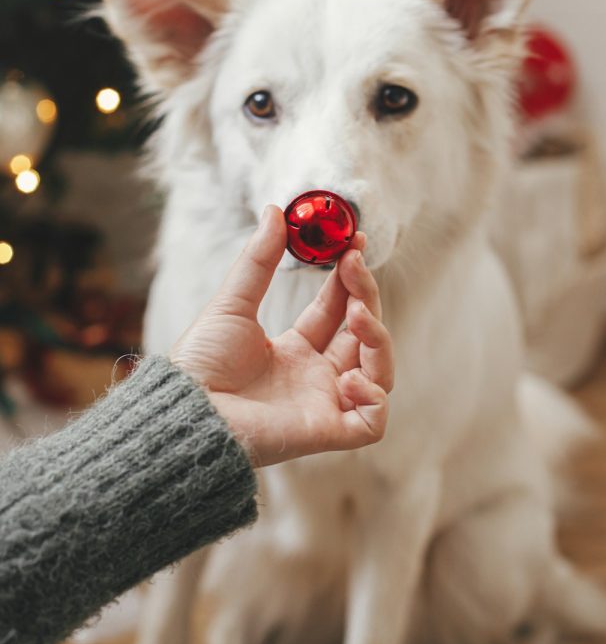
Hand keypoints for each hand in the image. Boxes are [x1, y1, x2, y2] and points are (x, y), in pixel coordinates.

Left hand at [170, 206, 392, 466]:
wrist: (186, 410)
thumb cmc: (201, 363)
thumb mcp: (233, 303)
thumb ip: (259, 260)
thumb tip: (275, 210)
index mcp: (295, 351)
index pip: (338, 311)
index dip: (351, 279)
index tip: (354, 244)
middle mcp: (315, 377)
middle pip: (365, 336)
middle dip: (367, 297)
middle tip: (353, 265)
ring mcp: (324, 404)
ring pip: (380, 373)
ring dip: (379, 339)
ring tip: (357, 315)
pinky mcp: (327, 432)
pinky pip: (373, 422)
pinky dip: (373, 397)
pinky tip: (349, 377)